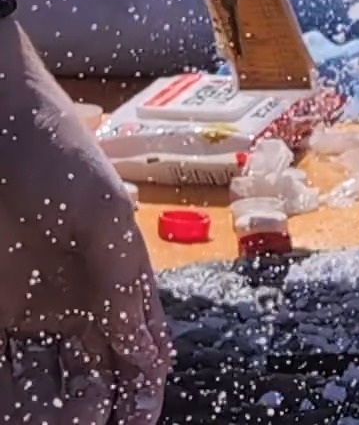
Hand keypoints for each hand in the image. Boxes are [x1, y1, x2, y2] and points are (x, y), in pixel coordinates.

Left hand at [0, 85, 170, 422]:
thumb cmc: (56, 154)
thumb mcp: (102, 215)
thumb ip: (123, 287)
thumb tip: (150, 358)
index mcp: (118, 280)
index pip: (138, 347)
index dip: (142, 386)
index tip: (138, 419)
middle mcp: (75, 301)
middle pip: (93, 371)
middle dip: (94, 402)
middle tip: (86, 422)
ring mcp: (27, 307)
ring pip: (42, 377)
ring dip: (49, 404)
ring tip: (59, 420)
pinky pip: (0, 364)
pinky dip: (9, 391)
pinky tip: (16, 409)